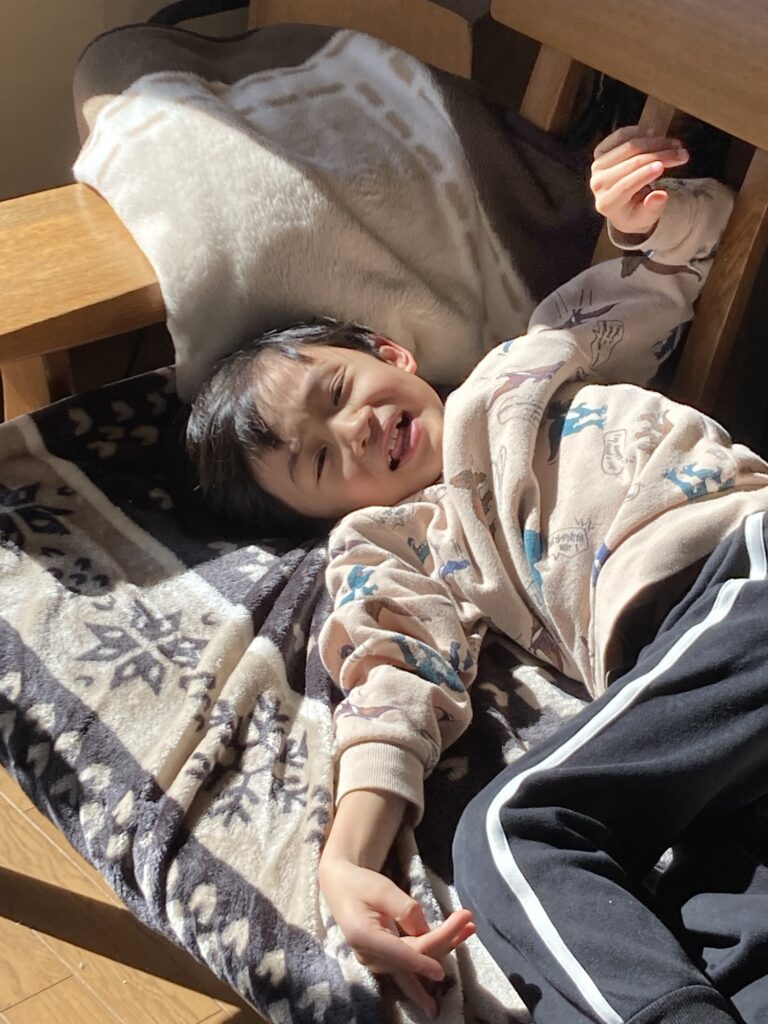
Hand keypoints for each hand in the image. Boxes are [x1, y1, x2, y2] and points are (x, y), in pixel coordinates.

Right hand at [319, 856, 474, 1018]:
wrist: (341, 886)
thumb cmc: (359, 884)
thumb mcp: (381, 889)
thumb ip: (404, 909)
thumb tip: (425, 930)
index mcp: (364, 937)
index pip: (400, 955)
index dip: (422, 963)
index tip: (442, 973)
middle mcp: (371, 955)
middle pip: (415, 954)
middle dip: (444, 940)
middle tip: (468, 920)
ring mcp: (378, 960)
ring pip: (417, 959)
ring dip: (445, 945)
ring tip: (469, 929)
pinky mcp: (387, 958)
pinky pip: (413, 959)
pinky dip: (434, 949)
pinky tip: (455, 940)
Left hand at [590, 125, 688, 236]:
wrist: (622, 205)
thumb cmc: (636, 212)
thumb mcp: (647, 217)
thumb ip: (652, 208)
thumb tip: (660, 196)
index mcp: (606, 204)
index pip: (625, 186)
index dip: (644, 174)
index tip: (664, 165)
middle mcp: (597, 184)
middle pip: (631, 164)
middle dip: (660, 156)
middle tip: (682, 153)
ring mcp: (597, 166)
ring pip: (629, 147)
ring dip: (655, 142)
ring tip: (675, 144)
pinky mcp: (600, 152)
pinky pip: (620, 136)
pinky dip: (639, 132)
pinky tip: (655, 133)